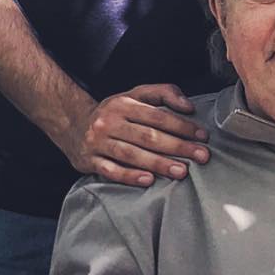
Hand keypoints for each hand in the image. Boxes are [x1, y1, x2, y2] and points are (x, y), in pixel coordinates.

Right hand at [59, 84, 210, 186]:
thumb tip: (189, 107)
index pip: (158, 116)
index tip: (202, 136)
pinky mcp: (89, 161)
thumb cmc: (115, 111)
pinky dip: (130, 176)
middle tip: (201, 156)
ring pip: (132, 154)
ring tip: (181, 171)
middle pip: (148, 136)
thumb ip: (165, 93)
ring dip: (159, 164)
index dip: (182, 126)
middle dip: (177, 147)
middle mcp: (110, 122)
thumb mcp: (137, 94)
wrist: (73, 124)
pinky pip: (111, 170)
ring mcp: (98, 142)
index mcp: (124, 104)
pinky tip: (148, 180)